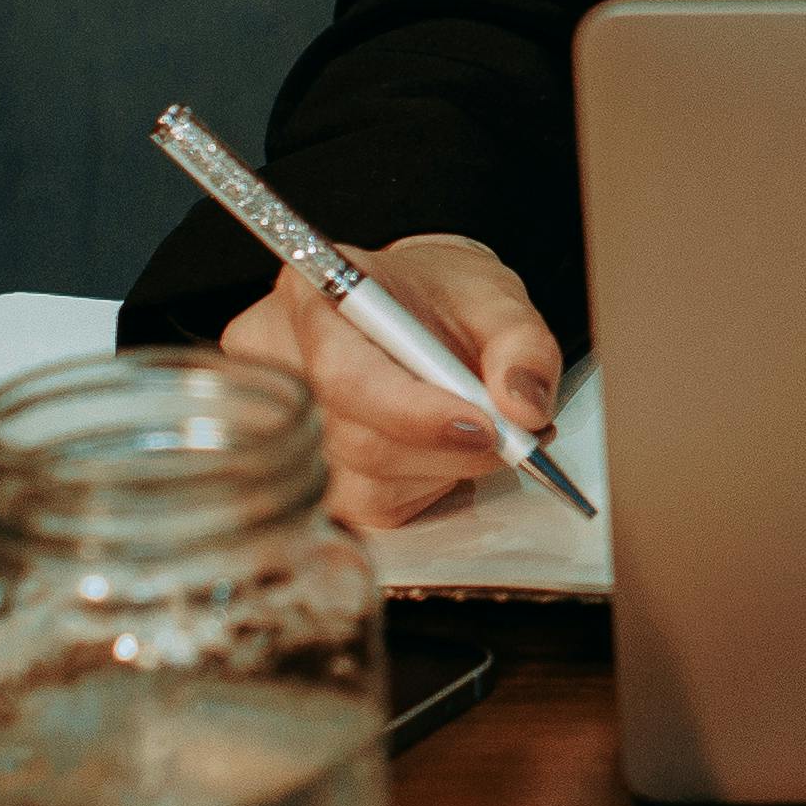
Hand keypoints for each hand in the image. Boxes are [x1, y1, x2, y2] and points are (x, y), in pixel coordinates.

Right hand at [217, 234, 564, 532]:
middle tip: (508, 429)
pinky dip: (427, 483)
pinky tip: (438, 446)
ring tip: (475, 425)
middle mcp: (281, 363)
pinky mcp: (309, 477)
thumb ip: (520, 343)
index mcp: (315, 299)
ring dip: (444, 467)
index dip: (414, 412)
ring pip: (368, 484)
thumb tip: (523, 407)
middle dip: (448, 446)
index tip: (482, 424)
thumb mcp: (495, 298)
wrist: (423, 317)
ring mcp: (285, 427)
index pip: (344, 375)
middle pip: (357, 440)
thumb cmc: (443, 300)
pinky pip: (376, 507)